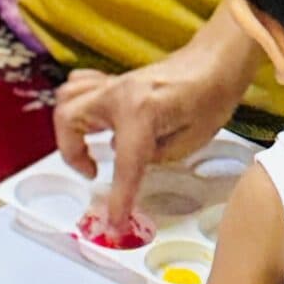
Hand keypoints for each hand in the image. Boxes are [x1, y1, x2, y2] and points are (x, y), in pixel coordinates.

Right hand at [53, 51, 238, 232]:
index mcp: (142, 111)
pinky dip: (77, 106)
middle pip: (69, 119)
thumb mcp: (191, 140)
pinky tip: (92, 122)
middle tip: (93, 172)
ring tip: (87, 148)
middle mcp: (119, 94)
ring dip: (68, 129)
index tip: (115, 222)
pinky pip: (80, 87)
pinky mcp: (116, 82)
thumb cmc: (212, 96)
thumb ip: (154, 158)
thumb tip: (131, 165)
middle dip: (72, 154)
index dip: (119, 199)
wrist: (216, 62)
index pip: (123, 164)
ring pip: (67, 100)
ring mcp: (114, 84)